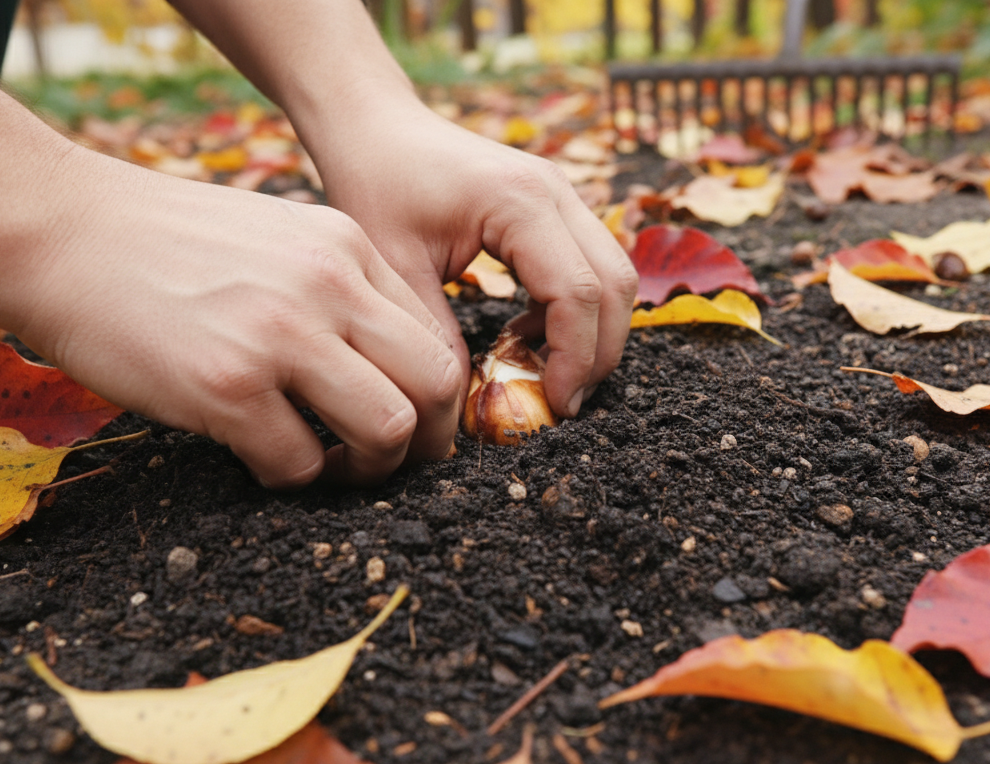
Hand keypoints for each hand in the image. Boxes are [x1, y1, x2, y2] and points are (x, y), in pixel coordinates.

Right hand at [15, 150, 463, 488]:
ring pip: (389, 429)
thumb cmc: (164, 243)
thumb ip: (339, 287)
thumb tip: (386, 363)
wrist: (60, 229)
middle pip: (436, 385)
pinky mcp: (226, 386)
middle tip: (390, 462)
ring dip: (369, 468)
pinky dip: (289, 477)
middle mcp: (329, 286)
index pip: (436, 338)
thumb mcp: (279, 236)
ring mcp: (280, 336)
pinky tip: (258, 457)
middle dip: (427, 440)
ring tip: (329, 466)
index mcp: (348, 248)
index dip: (436, 399)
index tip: (413, 425)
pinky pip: (299, 463)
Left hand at [308, 100, 638, 417]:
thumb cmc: (376, 185)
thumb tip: (468, 409)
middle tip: (562, 404)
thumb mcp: (395, 269)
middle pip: (614, 285)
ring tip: (550, 377)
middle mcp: (556, 191)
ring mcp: (563, 193)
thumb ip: (437, 337)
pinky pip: (592, 265)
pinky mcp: (557, 205)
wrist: (375, 127)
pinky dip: (578, 310)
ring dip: (594, 333)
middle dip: (597, 354)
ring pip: (615, 275)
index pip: (577, 292)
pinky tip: (530, 337)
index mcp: (520, 202)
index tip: (555, 406)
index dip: (575, 358)